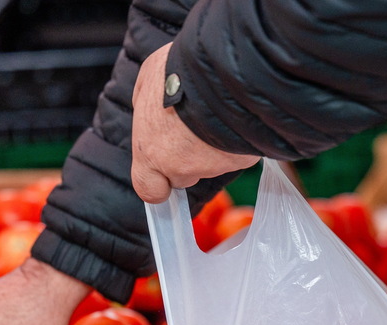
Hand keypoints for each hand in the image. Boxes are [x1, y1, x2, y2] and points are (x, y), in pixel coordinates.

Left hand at [130, 42, 259, 202]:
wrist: (222, 71)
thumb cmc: (180, 71)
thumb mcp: (147, 78)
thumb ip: (144, 103)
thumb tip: (146, 111)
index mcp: (152, 152)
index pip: (150, 191)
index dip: (157, 184)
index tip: (162, 174)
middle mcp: (183, 167)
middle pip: (184, 176)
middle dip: (187, 159)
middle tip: (193, 129)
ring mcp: (214, 167)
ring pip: (211, 166)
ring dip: (211, 148)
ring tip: (214, 115)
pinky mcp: (242, 160)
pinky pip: (237, 154)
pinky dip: (235, 140)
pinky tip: (233, 116)